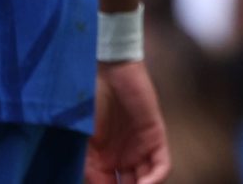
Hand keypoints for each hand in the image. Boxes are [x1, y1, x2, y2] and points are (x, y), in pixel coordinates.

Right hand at [86, 61, 169, 183]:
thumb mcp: (81, 142)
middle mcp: (121, 158)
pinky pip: (162, 165)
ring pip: (146, 181)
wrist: (104, 69)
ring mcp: (139, 148)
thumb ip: (87, 169)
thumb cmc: (85, 101)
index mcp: (100, 161)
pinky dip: (155, 179)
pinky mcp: (155, 136)